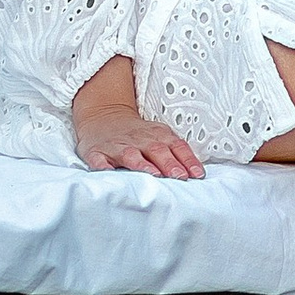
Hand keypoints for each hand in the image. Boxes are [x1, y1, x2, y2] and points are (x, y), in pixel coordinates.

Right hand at [71, 57, 203, 177]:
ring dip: (142, 165)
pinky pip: (99, 160)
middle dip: (169, 164)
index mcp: (157, 135)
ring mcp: (117, 146)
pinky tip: (109, 173)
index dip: (188, 160)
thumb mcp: (160, 136)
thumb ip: (177, 153)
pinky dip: (103, 167)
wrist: (103, 117)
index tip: (197, 174)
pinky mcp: (97, 153)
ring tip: (153, 175)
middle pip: (157, 150)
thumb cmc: (138, 135)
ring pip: (131, 155)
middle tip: (180, 176)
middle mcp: (139, 140)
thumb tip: (197, 173)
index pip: (176, 147)